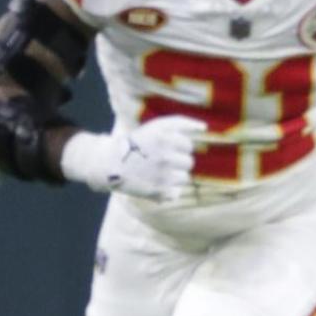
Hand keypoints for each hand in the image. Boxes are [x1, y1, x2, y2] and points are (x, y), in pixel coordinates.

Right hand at [60, 116, 199, 201]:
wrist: (110, 163)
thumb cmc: (138, 142)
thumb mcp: (158, 126)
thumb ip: (182, 122)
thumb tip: (205, 128)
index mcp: (165, 139)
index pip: (188, 146)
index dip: (177, 147)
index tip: (161, 148)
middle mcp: (165, 157)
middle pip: (189, 163)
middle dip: (177, 162)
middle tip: (158, 161)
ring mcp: (162, 176)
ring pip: (184, 178)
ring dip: (174, 176)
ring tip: (155, 172)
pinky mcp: (158, 192)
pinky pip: (176, 193)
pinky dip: (168, 191)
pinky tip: (155, 184)